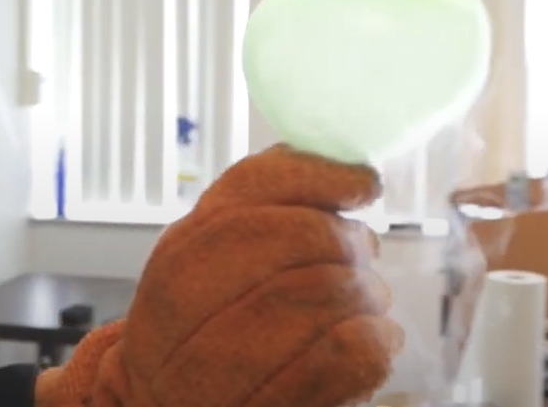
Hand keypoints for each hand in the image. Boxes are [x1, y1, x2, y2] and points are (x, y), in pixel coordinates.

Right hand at [35, 144, 402, 406]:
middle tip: (360, 250)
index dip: (309, 182)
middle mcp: (180, 331)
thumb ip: (257, 205)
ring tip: (364, 299)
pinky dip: (377, 336)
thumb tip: (333, 163)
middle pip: (286, 244)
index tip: (358, 184)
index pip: (238, 206)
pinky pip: (348, 354)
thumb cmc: (209, 332)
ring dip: (365, 289)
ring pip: (323, 294)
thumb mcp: (212, 259)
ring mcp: (218, 383)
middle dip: (342, 238)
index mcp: (170, 274)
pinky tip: (373, 338)